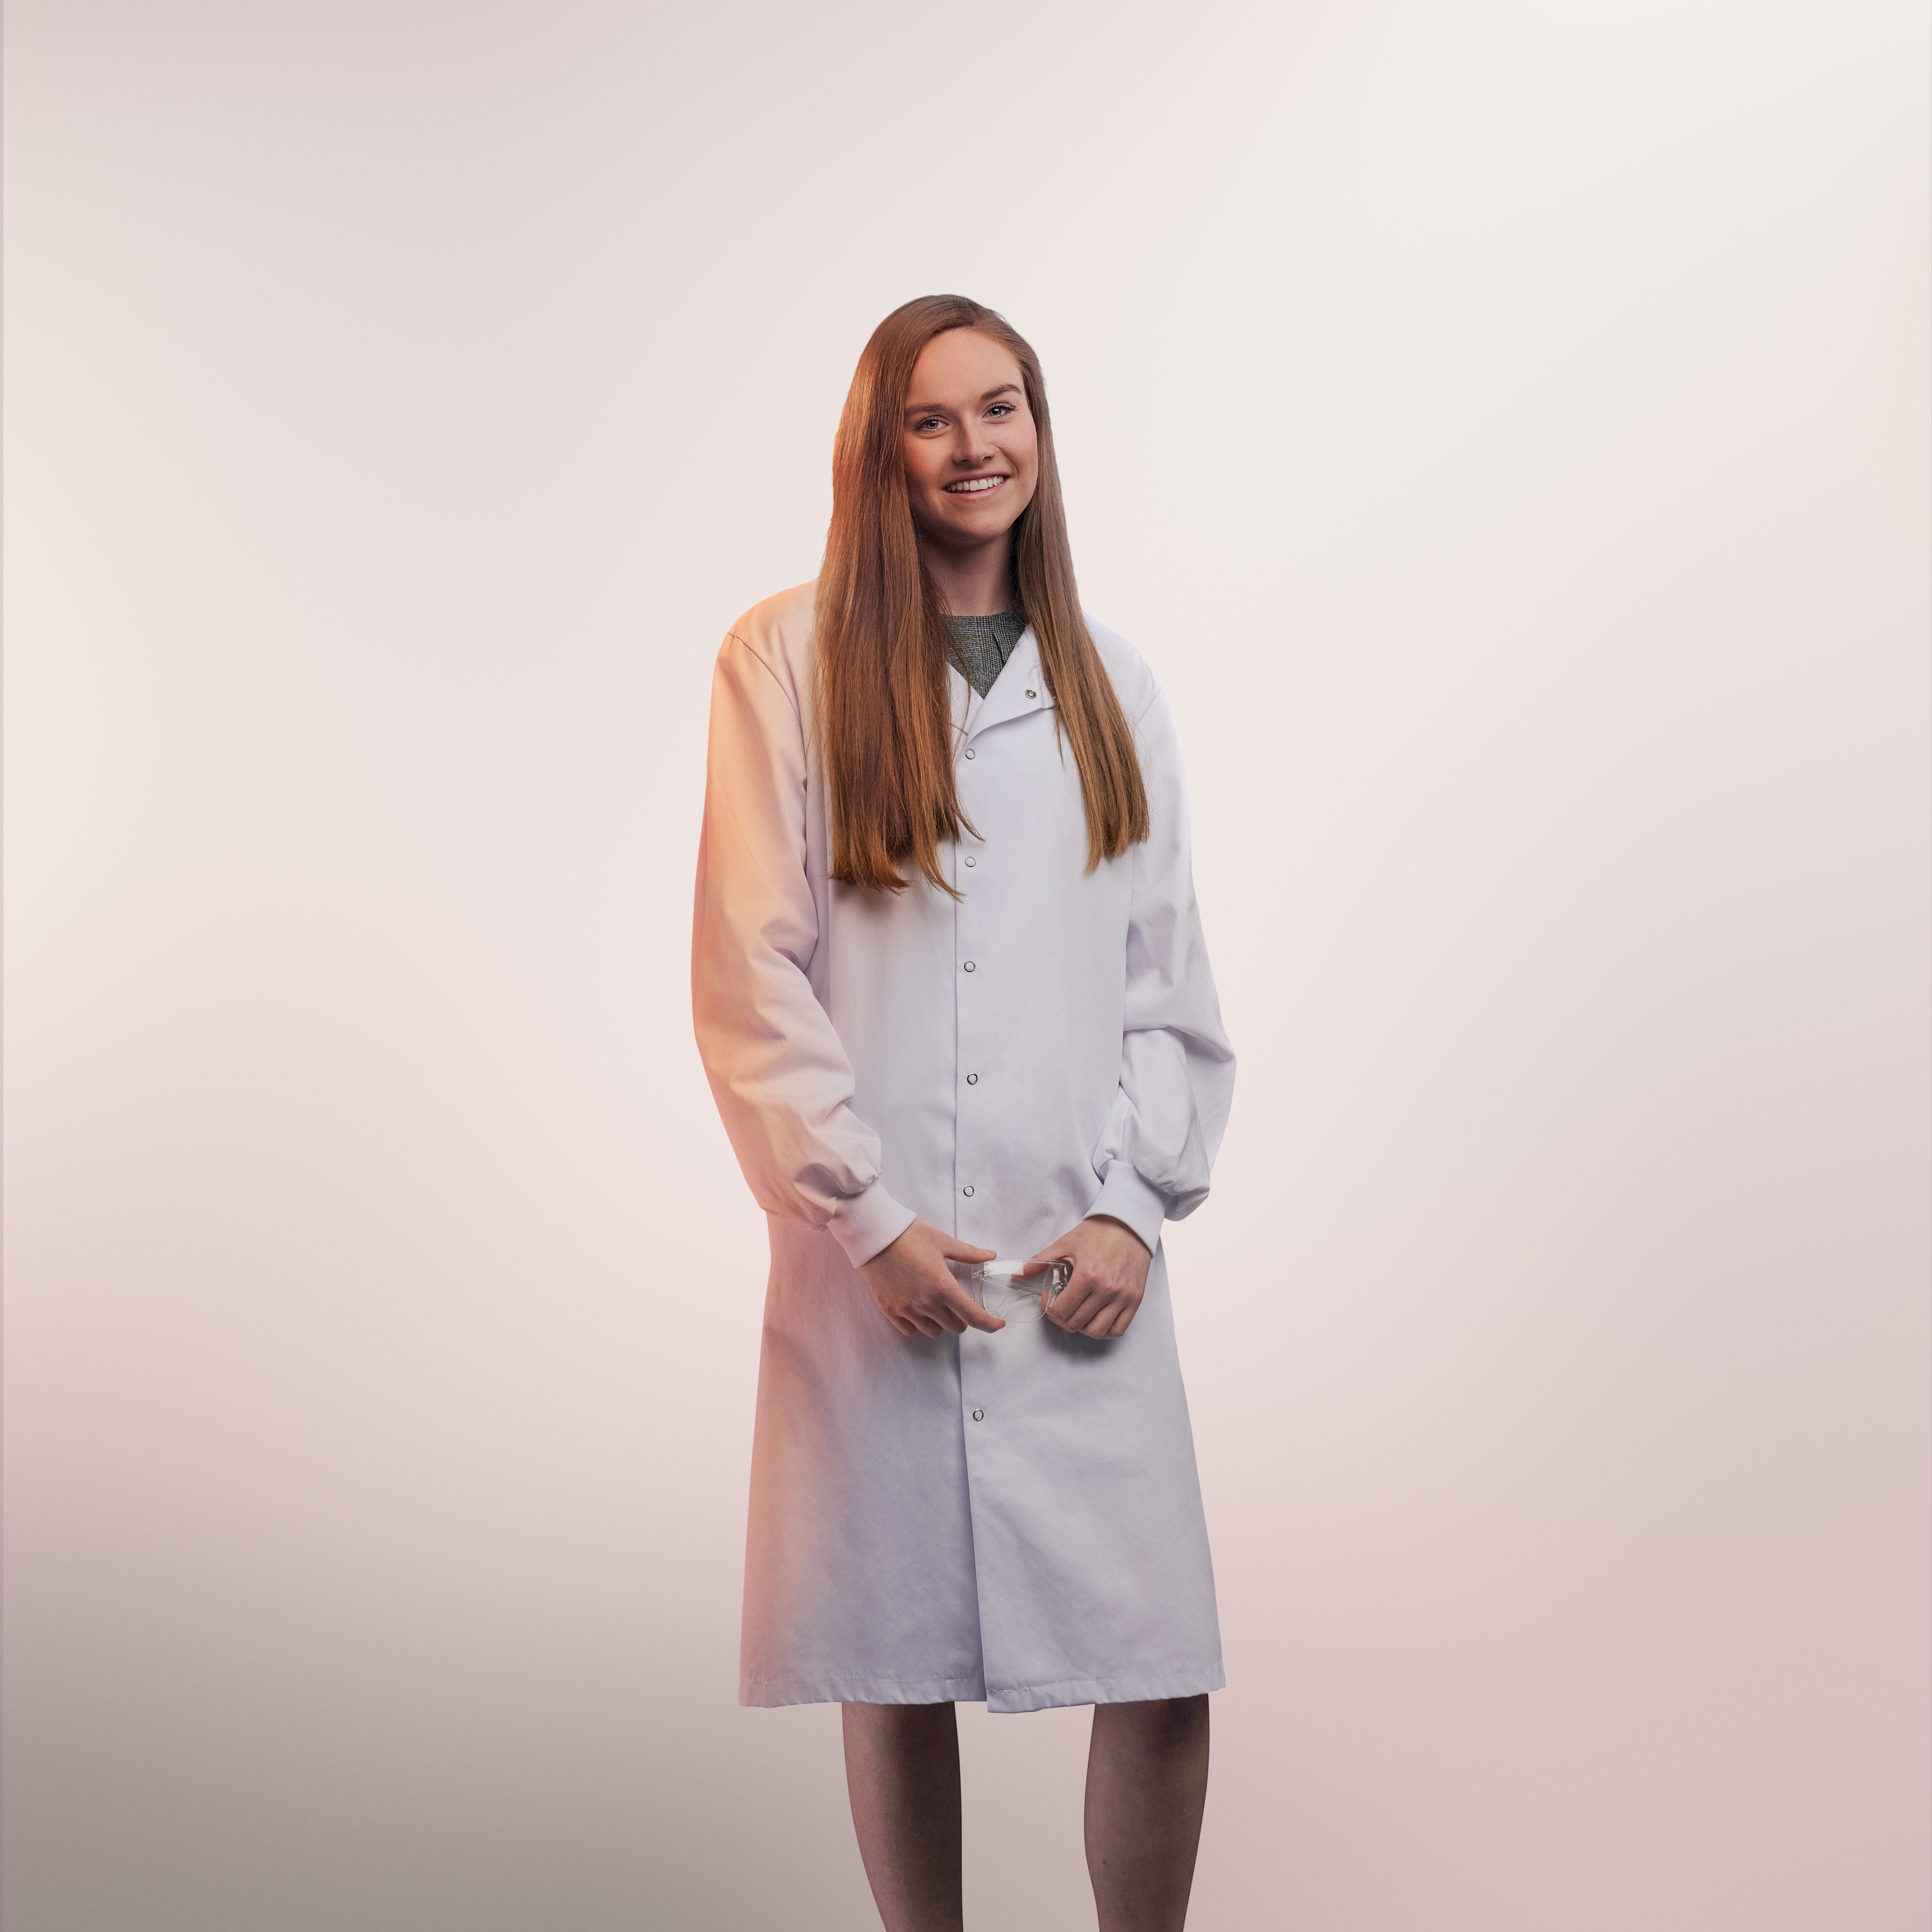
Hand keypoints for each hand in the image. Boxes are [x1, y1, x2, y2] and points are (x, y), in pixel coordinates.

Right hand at [860, 1220, 1000, 1337]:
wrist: (875, 1234)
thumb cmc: (911, 1235)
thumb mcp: (944, 1242)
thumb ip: (969, 1254)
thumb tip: (991, 1255)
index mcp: (943, 1286)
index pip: (973, 1316)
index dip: (989, 1325)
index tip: (997, 1325)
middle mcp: (926, 1303)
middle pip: (954, 1327)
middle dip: (962, 1317)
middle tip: (958, 1303)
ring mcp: (906, 1309)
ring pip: (933, 1331)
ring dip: (940, 1322)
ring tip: (936, 1304)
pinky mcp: (889, 1310)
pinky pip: (910, 1330)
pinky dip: (918, 1324)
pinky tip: (917, 1308)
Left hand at [1026, 1214, 1150, 1339]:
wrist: (1128, 1224)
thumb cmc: (1097, 1233)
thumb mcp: (1065, 1243)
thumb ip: (1040, 1262)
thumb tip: (1016, 1276)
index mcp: (1087, 1276)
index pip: (1061, 1311)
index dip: (1049, 1309)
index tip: (1048, 1298)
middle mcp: (1106, 1290)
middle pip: (1076, 1323)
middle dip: (1061, 1318)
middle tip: (1060, 1305)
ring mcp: (1123, 1297)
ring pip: (1097, 1331)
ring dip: (1082, 1327)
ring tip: (1077, 1312)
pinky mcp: (1135, 1299)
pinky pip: (1118, 1329)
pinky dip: (1104, 1330)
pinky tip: (1095, 1318)